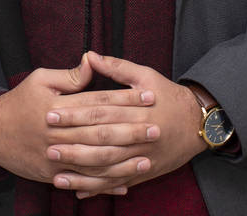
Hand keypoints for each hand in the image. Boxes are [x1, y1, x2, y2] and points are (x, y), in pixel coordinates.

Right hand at [0, 54, 157, 188]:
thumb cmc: (18, 102)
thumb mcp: (39, 79)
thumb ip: (68, 75)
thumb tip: (92, 62)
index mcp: (57, 106)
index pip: (97, 101)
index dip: (124, 99)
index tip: (147, 96)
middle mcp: (58, 132)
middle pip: (101, 131)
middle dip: (130, 129)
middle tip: (156, 127)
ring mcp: (55, 156)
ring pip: (95, 160)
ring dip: (123, 161)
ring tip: (147, 157)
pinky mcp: (53, 174)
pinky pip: (83, 180)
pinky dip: (104, 184)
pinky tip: (124, 184)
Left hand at [47, 52, 206, 197]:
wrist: (198, 124)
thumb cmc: (168, 96)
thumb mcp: (146, 76)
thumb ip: (116, 67)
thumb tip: (89, 55)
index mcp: (136, 110)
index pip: (100, 112)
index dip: (74, 113)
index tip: (51, 113)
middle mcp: (138, 136)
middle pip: (102, 142)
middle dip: (73, 145)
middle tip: (48, 146)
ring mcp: (141, 157)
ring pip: (108, 168)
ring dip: (82, 173)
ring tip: (57, 174)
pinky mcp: (143, 172)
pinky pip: (118, 182)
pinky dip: (98, 189)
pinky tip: (78, 192)